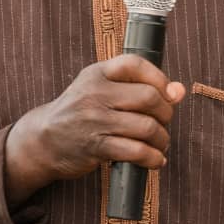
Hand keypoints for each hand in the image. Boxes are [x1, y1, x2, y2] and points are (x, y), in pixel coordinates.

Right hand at [4, 55, 185, 204]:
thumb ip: (137, 86)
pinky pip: (135, 151)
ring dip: (162, 138)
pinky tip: (155, 160)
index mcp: (97, 73)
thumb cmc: (80, 111)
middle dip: (166, 112)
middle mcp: (95, 93)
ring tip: (161, 143)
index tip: (168, 93)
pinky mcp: (96, 147)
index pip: (136, 64)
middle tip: (165, 122)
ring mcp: (94, 120)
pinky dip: (152, 158)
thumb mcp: (101, 88)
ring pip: (146, 126)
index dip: (159, 77)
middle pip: (148, 97)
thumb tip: (179, 91)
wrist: (43, 140)